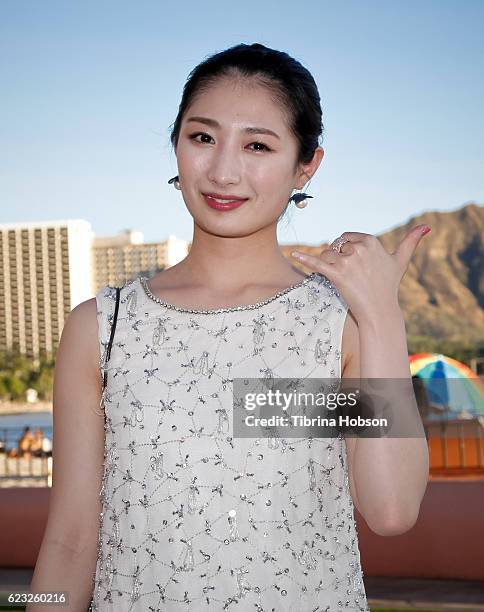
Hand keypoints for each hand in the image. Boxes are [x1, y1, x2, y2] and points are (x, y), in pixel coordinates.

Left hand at [291, 224, 431, 325]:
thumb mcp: (400, 261)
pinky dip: (304, 258)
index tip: (351, 263)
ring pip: (326, 256)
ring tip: (341, 280)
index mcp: (371, 241)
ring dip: (327, 266)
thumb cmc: (389, 285)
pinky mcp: (337, 275)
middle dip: (335, 259)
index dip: (345, 250)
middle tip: (347, 276)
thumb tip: (427, 226)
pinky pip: (317, 263)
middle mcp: (359, 249)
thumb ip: (411, 241)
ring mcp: (348, 262)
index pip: (346, 238)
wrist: (380, 310)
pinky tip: (293, 254)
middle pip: (334, 247)